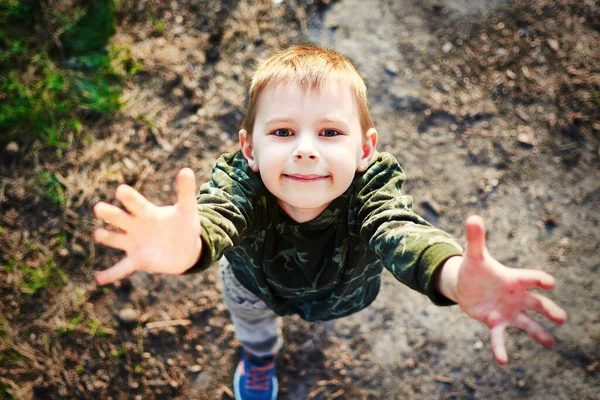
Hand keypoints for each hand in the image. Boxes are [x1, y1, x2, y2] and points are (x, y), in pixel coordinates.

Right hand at [93, 168, 201, 284]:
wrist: (185, 248)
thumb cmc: (183, 225)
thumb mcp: (187, 210)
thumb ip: (186, 192)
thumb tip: (187, 170)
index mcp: (147, 213)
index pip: (137, 204)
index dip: (130, 198)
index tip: (121, 190)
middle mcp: (136, 226)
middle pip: (120, 218)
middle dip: (110, 214)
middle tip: (99, 208)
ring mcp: (134, 243)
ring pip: (117, 240)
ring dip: (107, 237)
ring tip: (98, 234)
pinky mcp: (137, 261)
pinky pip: (121, 268)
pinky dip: (110, 274)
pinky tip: (97, 279)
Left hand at [441, 216, 567, 364]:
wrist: (467, 285)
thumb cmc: (475, 269)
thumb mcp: (474, 255)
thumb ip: (475, 238)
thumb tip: (473, 217)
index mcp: (514, 279)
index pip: (531, 278)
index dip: (539, 279)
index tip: (549, 283)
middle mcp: (516, 297)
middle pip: (537, 303)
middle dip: (549, 310)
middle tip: (561, 319)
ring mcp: (508, 311)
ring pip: (528, 324)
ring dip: (538, 333)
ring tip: (550, 343)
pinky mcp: (496, 323)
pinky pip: (500, 338)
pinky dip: (501, 348)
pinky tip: (503, 361)